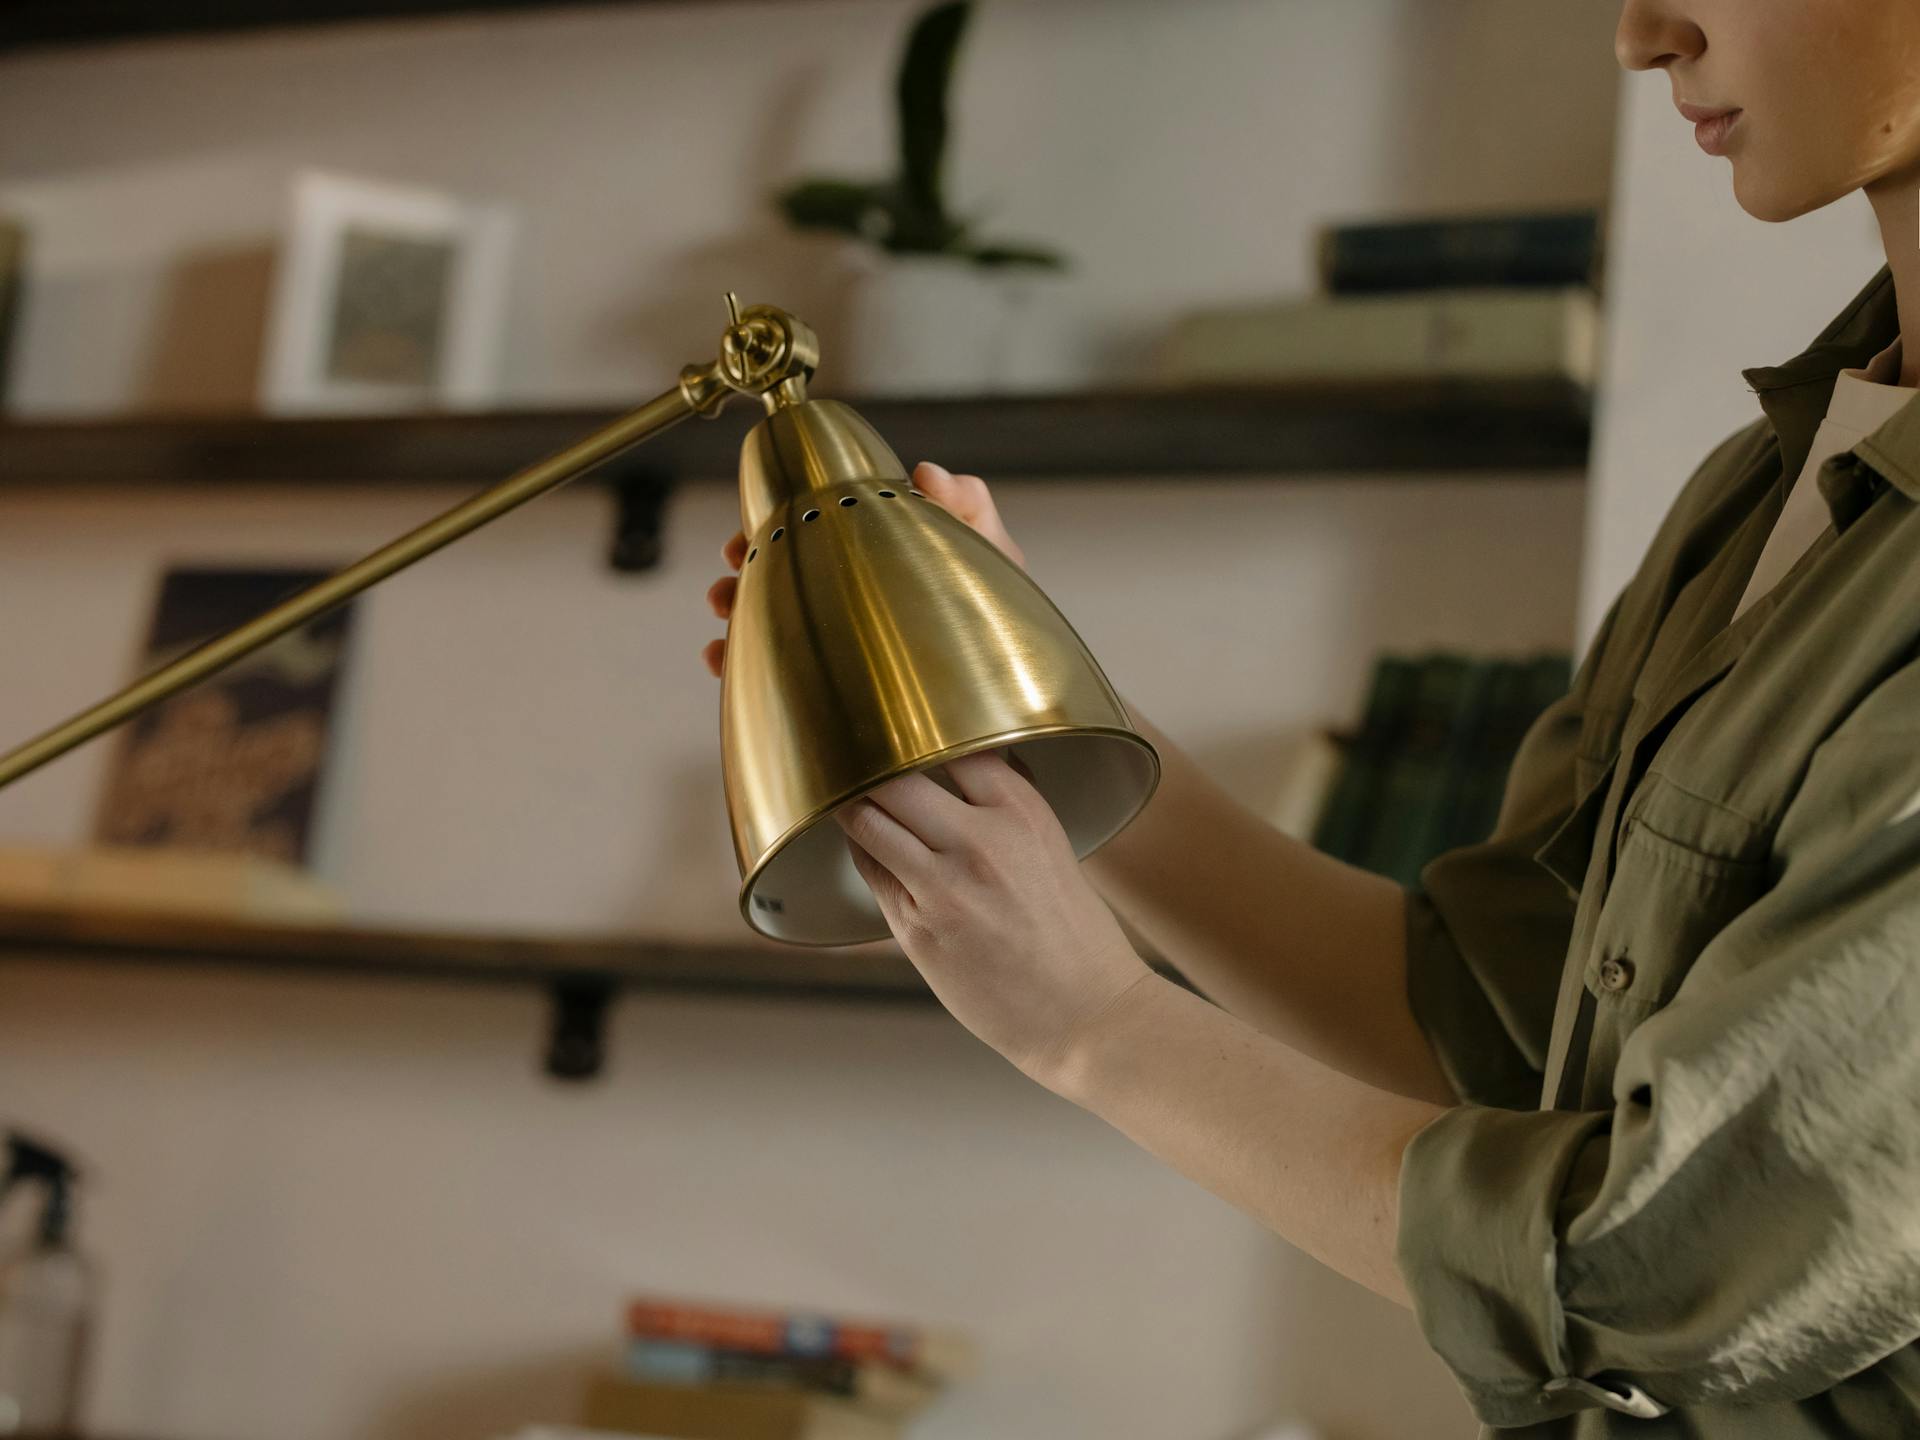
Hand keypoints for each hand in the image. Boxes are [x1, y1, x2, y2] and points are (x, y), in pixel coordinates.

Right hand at [701, 461, 1026, 676]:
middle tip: (732, 561)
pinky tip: (721, 659)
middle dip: (749, 560)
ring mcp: (835, 641)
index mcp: (879, 553)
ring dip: (737, 605)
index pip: (820, 522)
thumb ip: (968, 510)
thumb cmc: (998, 624)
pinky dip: (738, 661)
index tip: (761, 517)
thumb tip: (929, 473)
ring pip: (769, 614)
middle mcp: (849, 594)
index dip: (786, 515)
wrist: (1001, 702)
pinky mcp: (826, 687)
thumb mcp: (992, 556)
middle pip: (783, 566)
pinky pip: (772, 670)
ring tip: (724, 609)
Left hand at [833, 748, 1152, 1085]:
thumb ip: (1006, 805)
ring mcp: (944, 886)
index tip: (900, 728)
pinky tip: (864, 843)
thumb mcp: (1051, 848)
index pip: (949, 742)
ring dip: (852, 804)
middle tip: (855, 756)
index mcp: (1022, 811)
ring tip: (846, 794)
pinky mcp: (917, 929)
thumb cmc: (1074, 937)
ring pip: (868, 818)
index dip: (916, 733)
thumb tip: (967, 764)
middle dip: (870, 763)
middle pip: (895, 773)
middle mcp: (982, 840)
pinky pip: (870, 870)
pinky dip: (862, 849)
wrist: (1088, 1017)